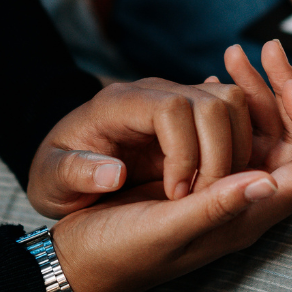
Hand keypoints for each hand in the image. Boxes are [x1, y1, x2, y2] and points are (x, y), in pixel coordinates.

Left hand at [28, 75, 256, 217]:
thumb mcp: (51, 181)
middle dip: (218, 156)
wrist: (67, 164)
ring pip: (232, 103)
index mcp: (118, 104)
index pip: (173, 108)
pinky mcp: (194, 113)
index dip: (185, 152)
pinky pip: (234, 114)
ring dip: (235, 151)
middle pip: (213, 102)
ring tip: (210, 192)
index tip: (175, 195)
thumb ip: (75, 174)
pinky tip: (219, 181)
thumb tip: (113, 174)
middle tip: (199, 200)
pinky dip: (240, 146)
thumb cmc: (57, 175)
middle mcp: (153, 92)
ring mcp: (178, 98)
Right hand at [48, 41, 291, 291]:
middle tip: (265, 50)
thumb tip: (269, 181)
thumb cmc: (116, 253)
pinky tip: (213, 75)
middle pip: (289, 141)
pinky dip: (225, 101)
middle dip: (281, 94)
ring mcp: (222, 186)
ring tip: (233, 54)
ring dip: (252, 92)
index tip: (287, 80)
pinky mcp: (198, 173)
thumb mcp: (165, 230)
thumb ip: (215, 208)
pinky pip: (227, 132)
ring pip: (258, 131)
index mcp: (245, 219)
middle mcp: (242, 201)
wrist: (76, 261)